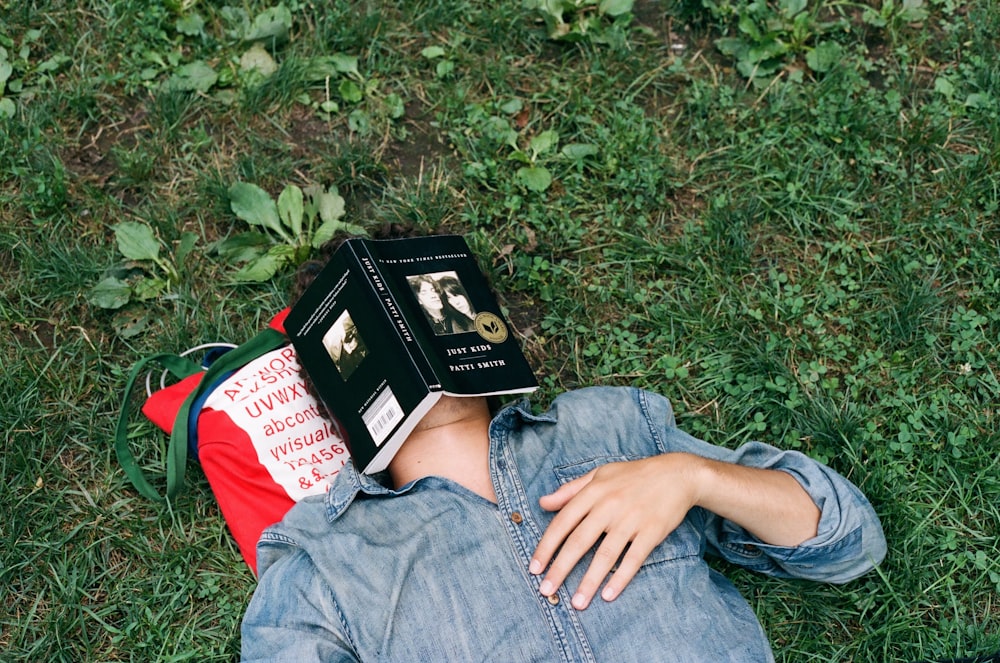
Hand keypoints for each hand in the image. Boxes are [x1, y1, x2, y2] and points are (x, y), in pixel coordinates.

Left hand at [529, 454, 701, 609]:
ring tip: (577, 603)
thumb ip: (570, 490)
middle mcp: (609, 506)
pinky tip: (608, 595)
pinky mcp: (651, 532)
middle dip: (560, 569)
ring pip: (605, 555)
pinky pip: (634, 559)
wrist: (676, 474)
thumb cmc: (633, 475)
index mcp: (593, 491)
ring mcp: (631, 520)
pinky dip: (621, 578)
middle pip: (579, 541)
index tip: (534, 568)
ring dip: (589, 581)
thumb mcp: (599, 474)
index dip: (547, 546)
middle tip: (546, 591)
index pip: (563, 522)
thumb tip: (543, 503)